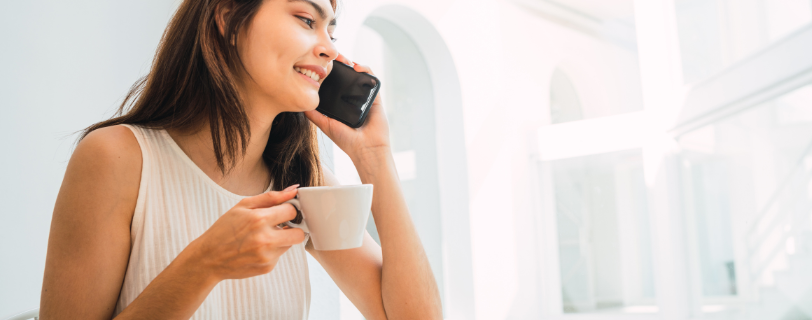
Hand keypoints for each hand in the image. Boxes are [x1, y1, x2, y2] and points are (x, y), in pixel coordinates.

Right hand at [183, 185, 305, 280]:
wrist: (208, 258)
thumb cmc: (224, 230)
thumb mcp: (243, 206)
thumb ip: (271, 197)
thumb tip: (293, 190)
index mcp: (259, 220)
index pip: (292, 211)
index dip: (288, 210)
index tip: (282, 211)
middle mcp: (265, 239)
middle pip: (299, 233)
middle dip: (293, 228)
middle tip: (280, 226)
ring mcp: (267, 256)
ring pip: (290, 244)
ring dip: (281, 239)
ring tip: (263, 237)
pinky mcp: (267, 267)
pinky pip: (280, 255)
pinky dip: (272, 251)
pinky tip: (256, 249)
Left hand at [306, 53, 390, 162]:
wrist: (366, 148)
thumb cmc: (347, 140)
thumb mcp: (325, 125)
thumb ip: (314, 115)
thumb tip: (300, 104)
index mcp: (341, 103)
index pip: (334, 83)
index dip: (328, 72)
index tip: (320, 64)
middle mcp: (353, 98)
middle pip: (346, 76)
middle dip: (339, 64)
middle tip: (331, 57)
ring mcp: (364, 96)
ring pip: (359, 74)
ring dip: (351, 63)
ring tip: (343, 60)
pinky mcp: (375, 97)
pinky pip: (372, 79)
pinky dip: (366, 70)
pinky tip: (357, 67)